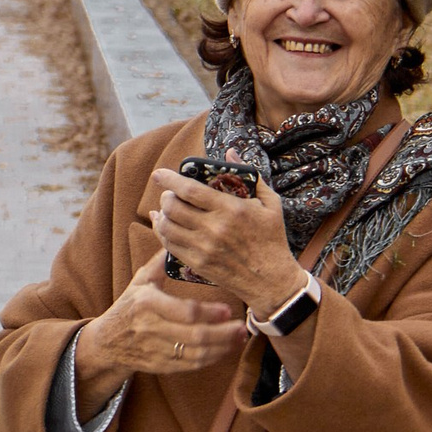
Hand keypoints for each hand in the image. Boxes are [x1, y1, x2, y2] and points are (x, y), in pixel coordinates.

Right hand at [75, 250, 247, 401]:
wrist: (107, 342)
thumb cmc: (128, 306)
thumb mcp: (140, 281)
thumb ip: (160, 262)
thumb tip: (172, 234)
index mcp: (147, 303)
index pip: (185, 311)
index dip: (209, 312)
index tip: (228, 309)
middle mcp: (151, 328)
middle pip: (195, 335)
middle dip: (223, 333)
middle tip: (242, 327)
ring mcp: (156, 349)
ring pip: (196, 353)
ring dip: (222, 347)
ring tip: (239, 338)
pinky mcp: (161, 366)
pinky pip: (192, 365)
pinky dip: (212, 359)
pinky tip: (225, 350)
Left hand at [148, 168, 300, 315]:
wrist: (272, 280)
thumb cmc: (272, 238)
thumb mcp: (270, 203)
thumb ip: (250, 175)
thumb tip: (230, 151)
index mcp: (231, 210)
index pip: (190, 190)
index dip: (170, 179)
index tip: (159, 174)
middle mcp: (214, 228)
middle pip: (173, 206)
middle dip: (166, 196)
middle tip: (169, 193)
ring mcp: (204, 248)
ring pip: (166, 226)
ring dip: (162, 214)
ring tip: (167, 209)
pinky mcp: (198, 263)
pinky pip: (169, 244)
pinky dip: (162, 232)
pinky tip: (165, 225)